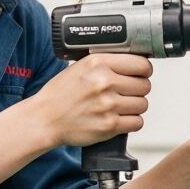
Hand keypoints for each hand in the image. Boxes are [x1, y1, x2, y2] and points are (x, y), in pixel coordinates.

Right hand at [30, 53, 152, 147]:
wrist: (44, 119)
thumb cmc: (60, 95)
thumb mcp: (80, 67)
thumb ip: (106, 63)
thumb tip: (133, 64)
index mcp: (98, 63)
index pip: (142, 64)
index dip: (143, 71)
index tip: (140, 74)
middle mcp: (104, 82)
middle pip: (145, 85)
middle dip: (138, 89)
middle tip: (126, 93)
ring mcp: (108, 105)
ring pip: (143, 104)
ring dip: (135, 107)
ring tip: (120, 106)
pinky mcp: (109, 125)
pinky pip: (137, 122)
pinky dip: (131, 122)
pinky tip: (119, 118)